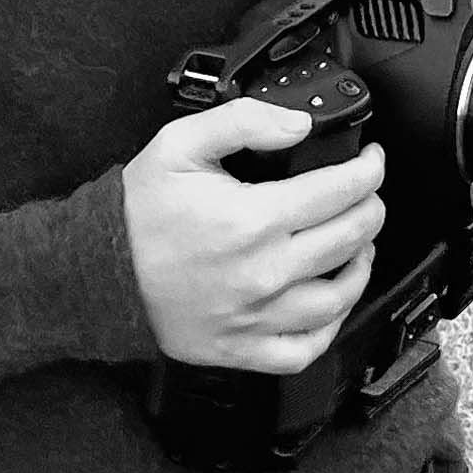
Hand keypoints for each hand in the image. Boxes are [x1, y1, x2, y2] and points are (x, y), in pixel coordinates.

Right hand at [123, 98, 384, 375]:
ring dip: (362, 264)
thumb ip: (243, 122)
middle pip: (350, 239)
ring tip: (359, 243)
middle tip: (367, 193)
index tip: (371, 159)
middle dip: (371, 208)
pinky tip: (332, 300)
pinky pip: (307, 348)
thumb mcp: (180, 143)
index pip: (340, 191)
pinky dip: (332, 325)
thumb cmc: (138, 212)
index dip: (368, 169)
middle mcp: (264, 272)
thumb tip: (298, 125)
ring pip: (340, 296)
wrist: (100, 271)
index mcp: (253, 218)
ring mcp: (258, 317)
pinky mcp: (245, 349)